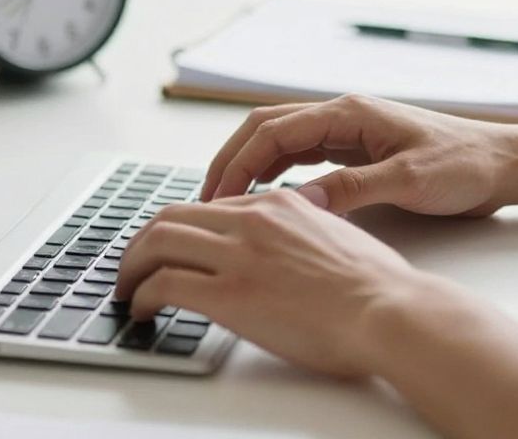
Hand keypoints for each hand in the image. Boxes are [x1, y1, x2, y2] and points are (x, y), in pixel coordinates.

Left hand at [114, 189, 427, 377]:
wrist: (390, 312)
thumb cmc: (378, 289)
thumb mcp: (338, 237)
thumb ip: (308, 229)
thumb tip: (296, 238)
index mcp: (280, 205)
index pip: (211, 206)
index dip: (182, 229)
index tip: (171, 249)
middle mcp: (254, 219)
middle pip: (172, 215)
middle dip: (143, 242)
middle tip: (133, 265)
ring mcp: (240, 253)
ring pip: (157, 241)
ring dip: (131, 266)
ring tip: (126, 288)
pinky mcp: (230, 293)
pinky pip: (164, 283)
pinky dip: (142, 294)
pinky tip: (141, 309)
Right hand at [202, 94, 517, 215]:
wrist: (504, 164)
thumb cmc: (465, 165)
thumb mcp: (409, 181)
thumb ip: (352, 189)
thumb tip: (298, 202)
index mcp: (349, 112)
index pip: (271, 130)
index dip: (236, 163)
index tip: (215, 198)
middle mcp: (342, 115)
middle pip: (264, 128)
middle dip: (230, 161)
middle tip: (207, 202)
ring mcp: (348, 131)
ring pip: (279, 141)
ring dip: (248, 167)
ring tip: (226, 204)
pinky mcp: (356, 150)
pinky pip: (301, 156)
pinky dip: (274, 173)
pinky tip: (266, 199)